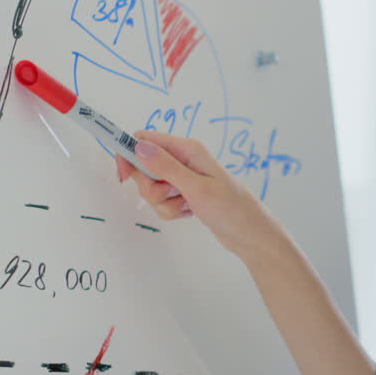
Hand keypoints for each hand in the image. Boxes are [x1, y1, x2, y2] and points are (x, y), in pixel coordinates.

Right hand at [116, 131, 276, 257]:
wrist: (250, 235)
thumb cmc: (231, 208)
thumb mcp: (195, 187)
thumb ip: (165, 166)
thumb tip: (138, 146)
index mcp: (187, 149)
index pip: (145, 139)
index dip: (129, 154)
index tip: (124, 176)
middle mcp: (184, 160)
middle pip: (144, 168)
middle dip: (151, 188)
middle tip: (172, 194)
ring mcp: (184, 179)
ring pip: (152, 189)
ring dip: (164, 203)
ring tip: (187, 206)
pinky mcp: (185, 196)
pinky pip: (163, 203)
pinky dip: (172, 211)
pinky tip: (190, 212)